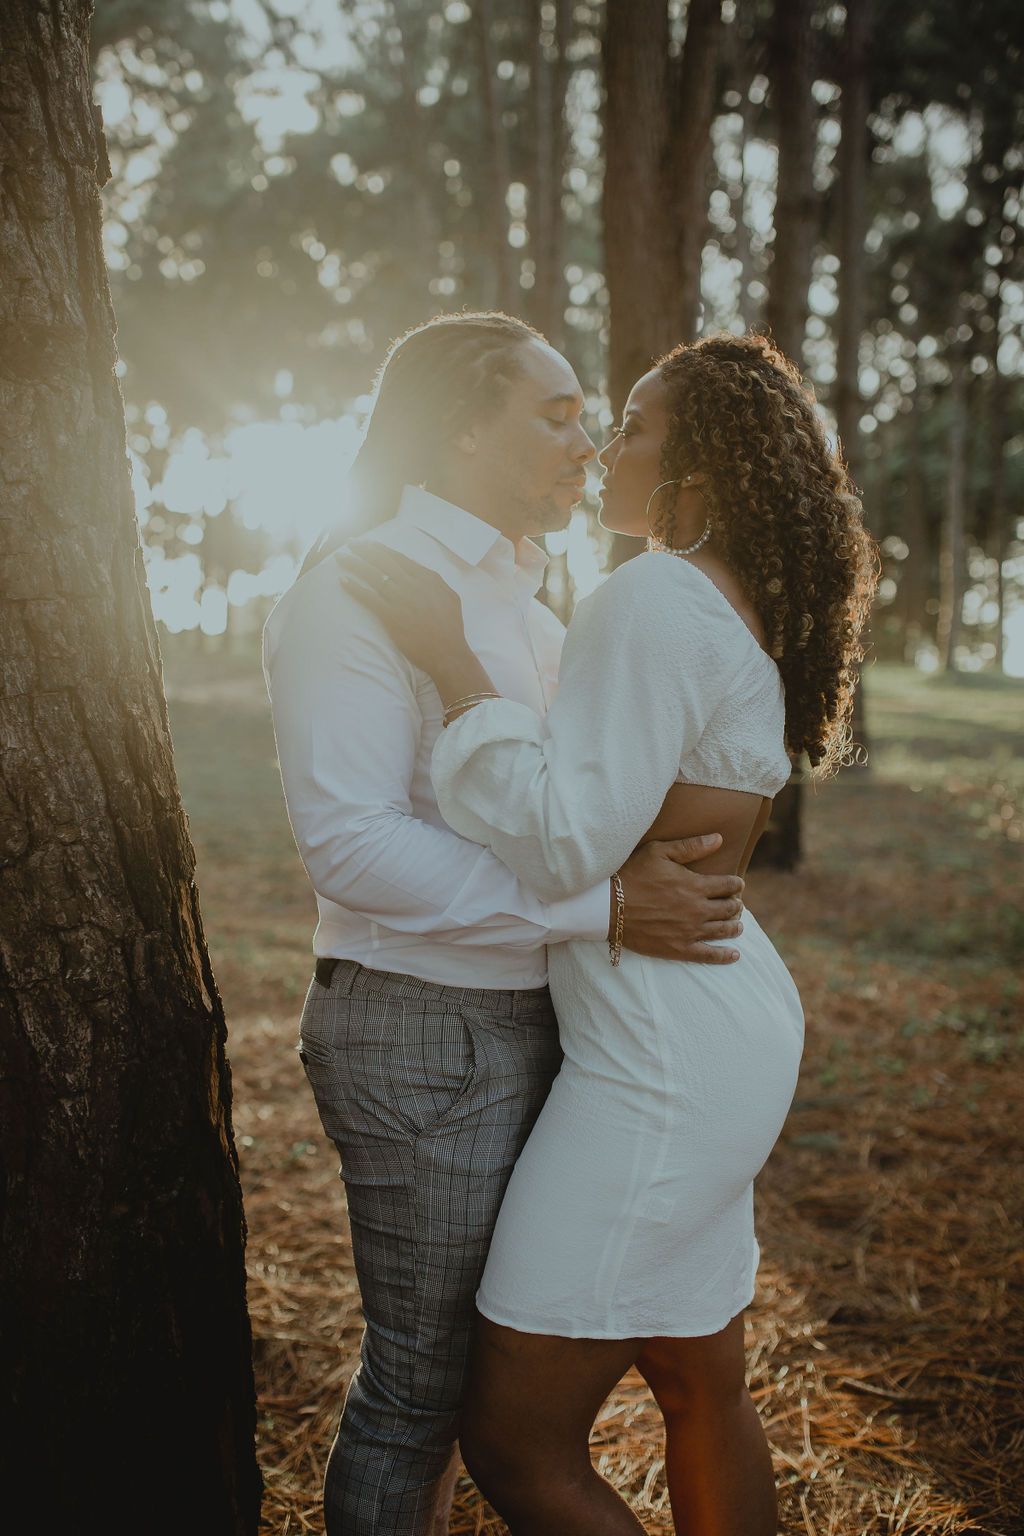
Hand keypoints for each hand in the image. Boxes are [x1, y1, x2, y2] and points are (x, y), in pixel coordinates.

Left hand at [337, 544, 487, 697]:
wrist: (447, 652)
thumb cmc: (451, 628)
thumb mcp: (450, 597)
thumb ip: (435, 583)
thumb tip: (424, 574)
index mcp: (427, 577)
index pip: (399, 558)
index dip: (381, 549)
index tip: (368, 543)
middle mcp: (413, 584)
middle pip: (383, 561)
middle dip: (364, 549)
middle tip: (349, 543)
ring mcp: (400, 599)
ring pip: (372, 575)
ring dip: (354, 564)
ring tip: (340, 557)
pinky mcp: (390, 615)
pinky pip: (368, 597)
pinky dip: (354, 588)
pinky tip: (342, 581)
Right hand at [616, 835, 744, 964]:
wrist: (607, 906)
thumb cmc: (632, 874)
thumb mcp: (659, 852)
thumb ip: (691, 846)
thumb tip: (719, 839)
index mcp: (695, 885)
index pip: (728, 885)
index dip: (736, 884)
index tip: (737, 884)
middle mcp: (697, 909)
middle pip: (729, 908)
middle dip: (736, 905)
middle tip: (736, 904)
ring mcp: (690, 931)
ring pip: (723, 930)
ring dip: (735, 926)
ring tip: (737, 925)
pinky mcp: (679, 949)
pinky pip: (709, 955)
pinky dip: (725, 956)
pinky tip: (734, 955)